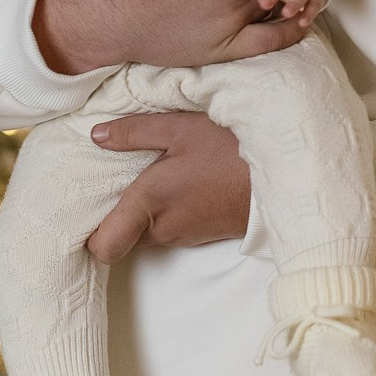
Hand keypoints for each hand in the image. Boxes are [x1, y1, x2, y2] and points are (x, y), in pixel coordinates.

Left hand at [85, 111, 250, 263]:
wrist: (286, 175)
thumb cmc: (231, 149)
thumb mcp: (181, 127)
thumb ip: (135, 132)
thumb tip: (97, 135)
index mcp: (148, 203)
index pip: (102, 247)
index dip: (91, 235)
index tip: (89, 209)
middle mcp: (163, 229)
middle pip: (124, 234)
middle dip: (123, 211)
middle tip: (126, 177)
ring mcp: (186, 236)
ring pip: (149, 230)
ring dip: (150, 209)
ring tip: (160, 173)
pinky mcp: (204, 235)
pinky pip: (173, 227)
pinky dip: (172, 210)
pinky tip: (185, 181)